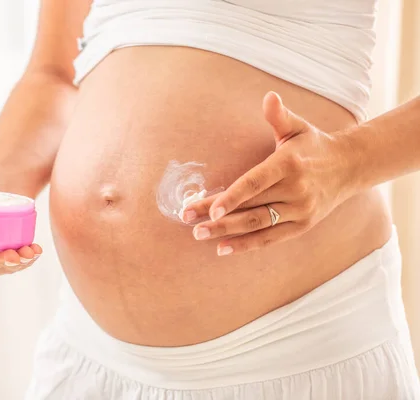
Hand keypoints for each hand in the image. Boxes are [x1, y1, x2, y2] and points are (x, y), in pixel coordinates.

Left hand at [184, 92, 357, 254]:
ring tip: (199, 234)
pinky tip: (222, 247)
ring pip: (258, 225)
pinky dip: (246, 245)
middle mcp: (296, 190)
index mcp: (288, 164)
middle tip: (188, 219)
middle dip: (217, 216)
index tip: (209, 208)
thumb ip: (279, 115)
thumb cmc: (314, 145)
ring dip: (226, 232)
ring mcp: (300, 210)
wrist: (350, 167)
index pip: (255, 183)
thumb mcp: (298, 127)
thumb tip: (269, 97)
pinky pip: (270, 238)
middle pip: (250, 207)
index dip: (232, 197)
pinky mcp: (302, 226)